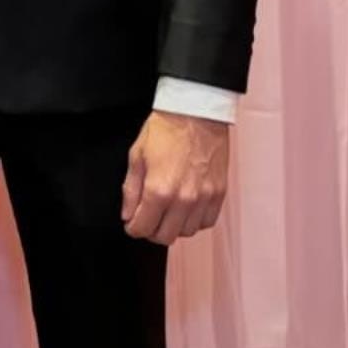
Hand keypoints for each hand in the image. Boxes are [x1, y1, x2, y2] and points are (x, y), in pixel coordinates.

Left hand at [121, 111, 229, 244]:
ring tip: (168, 211)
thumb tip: (128, 214)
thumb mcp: (137, 155)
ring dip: (174, 226)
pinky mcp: (219, 193)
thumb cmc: (167, 128)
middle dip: (151, 230)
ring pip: (187, 232)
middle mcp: (183, 199)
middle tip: (148, 217)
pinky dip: (195, 220)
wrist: (196, 111)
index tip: (132, 221)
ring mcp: (204, 198)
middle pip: (164, 237)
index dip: (133, 227)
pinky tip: (187, 208)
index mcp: (159, 190)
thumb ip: (130, 190)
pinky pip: (207, 222)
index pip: (141, 229)